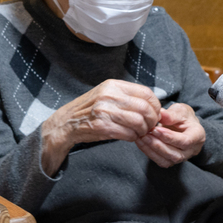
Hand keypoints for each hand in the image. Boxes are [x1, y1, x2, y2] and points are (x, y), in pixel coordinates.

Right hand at [41, 79, 161, 174]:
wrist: (66, 123)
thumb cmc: (90, 109)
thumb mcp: (107, 93)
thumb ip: (127, 95)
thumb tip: (153, 104)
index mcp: (113, 85)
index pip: (146, 93)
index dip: (156, 105)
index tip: (155, 113)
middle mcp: (109, 96)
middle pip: (145, 108)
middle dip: (152, 120)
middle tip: (150, 126)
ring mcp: (105, 111)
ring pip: (139, 122)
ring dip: (143, 130)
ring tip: (140, 132)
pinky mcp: (102, 127)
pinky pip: (128, 133)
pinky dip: (133, 137)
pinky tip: (130, 137)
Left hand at [135, 103, 204, 168]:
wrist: (183, 124)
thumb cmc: (183, 116)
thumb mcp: (180, 110)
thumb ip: (171, 114)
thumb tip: (161, 114)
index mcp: (198, 136)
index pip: (185, 141)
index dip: (169, 137)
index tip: (155, 129)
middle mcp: (192, 150)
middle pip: (175, 154)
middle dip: (158, 145)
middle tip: (145, 135)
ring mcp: (182, 158)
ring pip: (167, 160)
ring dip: (152, 150)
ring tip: (141, 138)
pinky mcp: (172, 161)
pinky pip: (160, 161)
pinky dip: (149, 153)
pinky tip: (141, 143)